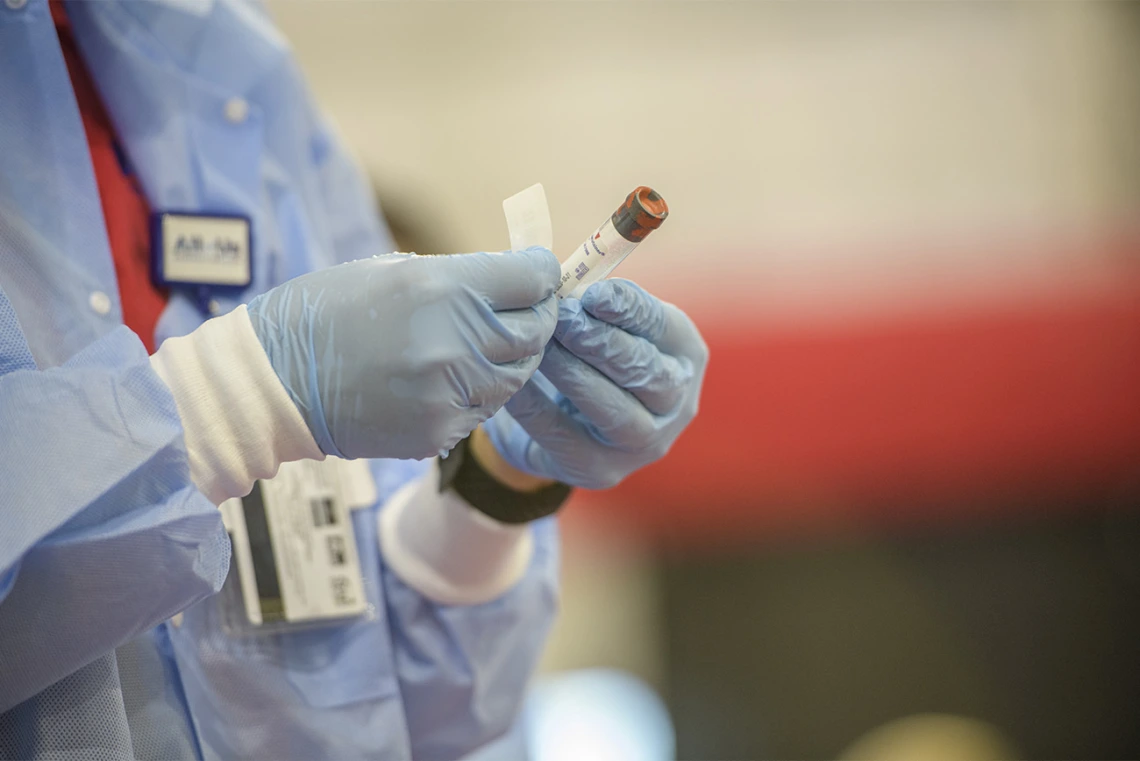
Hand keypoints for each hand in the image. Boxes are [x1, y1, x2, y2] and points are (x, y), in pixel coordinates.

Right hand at [246, 247, 559, 460]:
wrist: (275, 381)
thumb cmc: (328, 312)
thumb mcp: (394, 272)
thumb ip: (461, 279)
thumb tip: (514, 283)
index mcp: (444, 288)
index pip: (532, 280)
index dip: (542, 273)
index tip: (540, 273)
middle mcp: (455, 341)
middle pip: (536, 331)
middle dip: (537, 316)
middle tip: (529, 310)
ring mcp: (449, 393)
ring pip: (517, 375)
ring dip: (511, 357)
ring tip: (486, 344)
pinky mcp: (439, 432)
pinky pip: (484, 409)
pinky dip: (479, 392)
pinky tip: (451, 378)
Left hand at [484, 279, 707, 489]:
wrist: (558, 424)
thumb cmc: (588, 358)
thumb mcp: (601, 324)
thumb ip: (591, 303)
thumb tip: (560, 275)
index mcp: (683, 353)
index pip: (663, 327)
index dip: (629, 308)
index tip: (593, 292)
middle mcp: (677, 402)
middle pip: (646, 371)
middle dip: (601, 341)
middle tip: (562, 317)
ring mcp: (644, 442)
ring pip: (615, 410)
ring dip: (575, 373)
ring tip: (542, 346)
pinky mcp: (601, 469)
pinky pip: (567, 437)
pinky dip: (539, 407)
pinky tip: (517, 382)